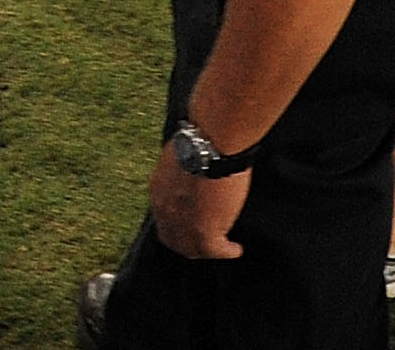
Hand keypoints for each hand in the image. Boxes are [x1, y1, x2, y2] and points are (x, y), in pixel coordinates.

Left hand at [147, 138, 249, 259]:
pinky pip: (216, 251)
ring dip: (207, 250)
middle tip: (204, 242)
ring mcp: (183, 226)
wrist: (208, 148)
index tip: (189, 223)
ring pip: (192, 249)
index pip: (163, 217)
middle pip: (173, 239)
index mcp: (158, 190)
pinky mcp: (204, 234)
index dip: (176, 224)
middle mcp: (165, 212)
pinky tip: (236, 249)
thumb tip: (192, 172)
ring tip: (221, 248)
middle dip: (187, 242)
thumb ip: (180, 173)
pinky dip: (227, 251)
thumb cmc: (199, 142)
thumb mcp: (179, 157)